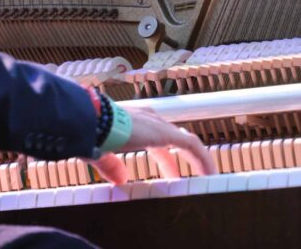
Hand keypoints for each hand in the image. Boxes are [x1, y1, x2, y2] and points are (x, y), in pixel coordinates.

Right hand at [88, 108, 216, 183]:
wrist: (91, 121)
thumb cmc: (91, 133)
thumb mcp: (102, 153)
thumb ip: (112, 166)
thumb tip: (120, 180)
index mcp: (134, 124)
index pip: (155, 140)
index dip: (163, 157)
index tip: (168, 172)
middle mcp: (148, 120)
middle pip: (170, 140)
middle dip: (173, 161)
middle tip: (177, 178)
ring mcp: (158, 125)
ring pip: (185, 141)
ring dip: (195, 159)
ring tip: (204, 176)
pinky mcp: (165, 132)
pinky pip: (191, 146)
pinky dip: (202, 159)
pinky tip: (209, 173)